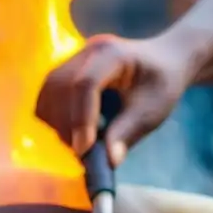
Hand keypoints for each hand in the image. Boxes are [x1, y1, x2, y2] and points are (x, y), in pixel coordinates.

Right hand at [35, 34, 192, 165]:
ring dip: (58, 122)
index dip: (81, 119)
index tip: (84, 150)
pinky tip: (74, 132)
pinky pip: (48, 96)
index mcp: (112, 53)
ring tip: (80, 143)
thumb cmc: (162, 84)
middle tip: (83, 153)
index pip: (85, 84)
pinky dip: (55, 118)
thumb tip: (109, 161)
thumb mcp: (152, 111)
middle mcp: (87, 51)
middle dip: (67, 124)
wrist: (163, 62)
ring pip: (49, 92)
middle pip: (60, 87)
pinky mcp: (66, 71)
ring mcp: (74, 59)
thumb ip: (128, 133)